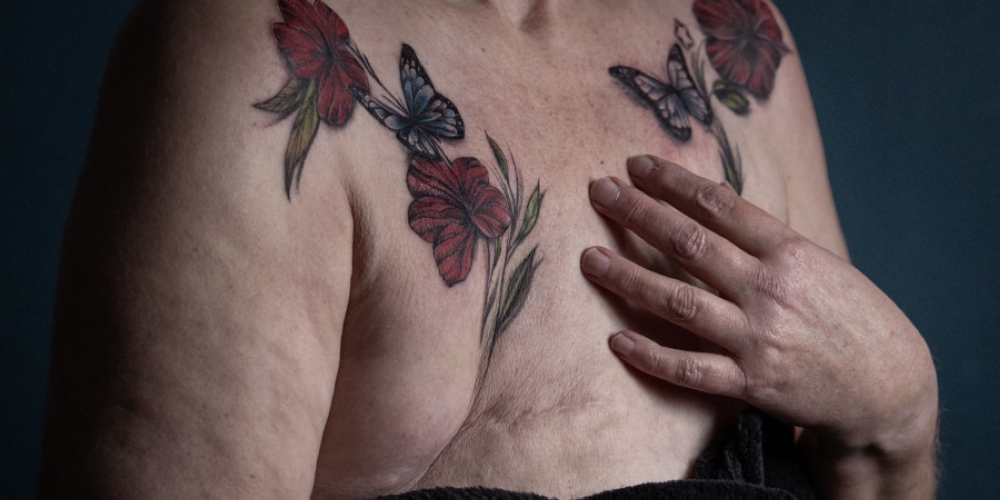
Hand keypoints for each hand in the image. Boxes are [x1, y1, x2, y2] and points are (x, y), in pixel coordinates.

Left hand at [581, 156, 936, 496]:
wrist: (888, 386)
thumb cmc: (850, 315)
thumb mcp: (819, 262)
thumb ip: (765, 240)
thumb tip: (709, 204)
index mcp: (789, 251)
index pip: (719, 204)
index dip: (672, 181)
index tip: (636, 165)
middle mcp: (769, 289)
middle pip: (689, 242)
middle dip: (638, 213)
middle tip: (599, 190)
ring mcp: (758, 337)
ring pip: (679, 302)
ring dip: (628, 278)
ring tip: (589, 258)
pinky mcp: (751, 383)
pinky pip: (690, 369)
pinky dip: (651, 355)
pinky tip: (616, 339)